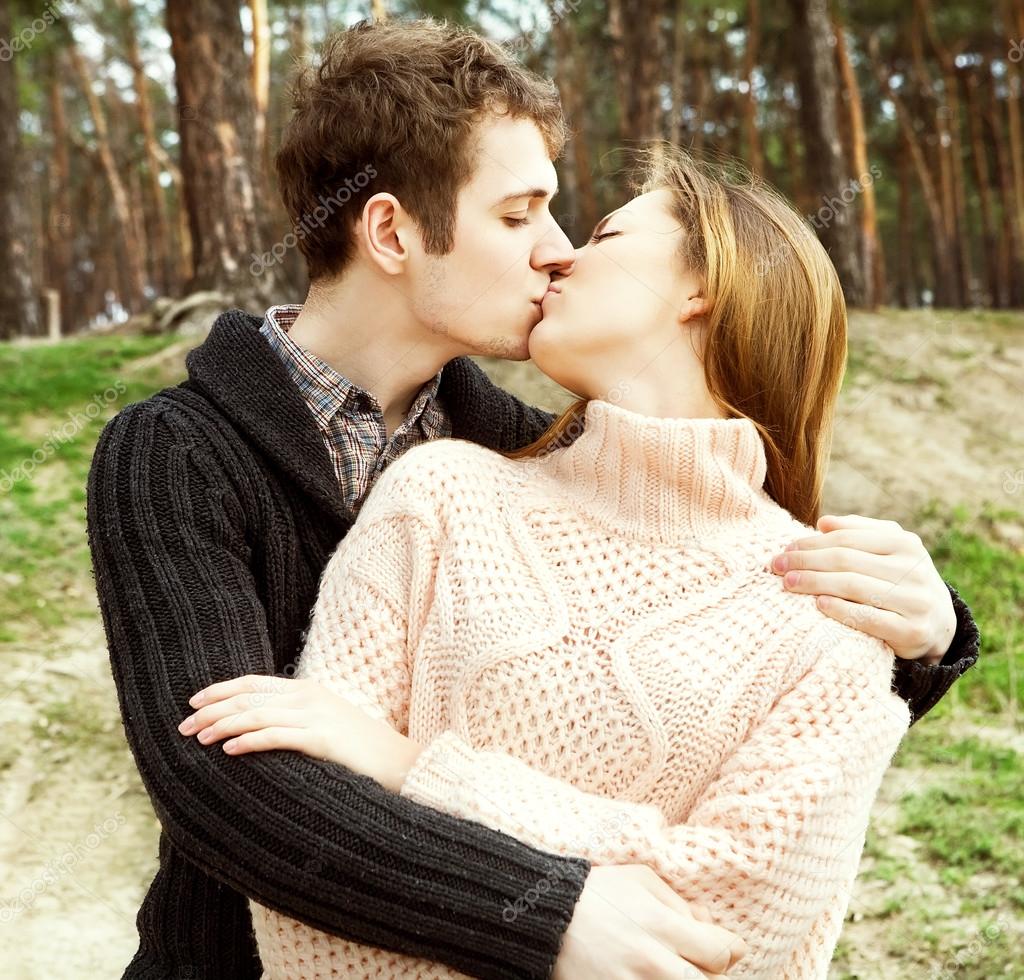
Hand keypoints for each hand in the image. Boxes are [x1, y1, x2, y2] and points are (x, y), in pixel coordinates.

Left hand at [178, 675, 421, 788]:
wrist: (402, 763)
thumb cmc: (362, 751)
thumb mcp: (326, 726)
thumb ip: (297, 720)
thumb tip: (258, 728)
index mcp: (308, 689)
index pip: (253, 683)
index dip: (220, 690)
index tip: (193, 701)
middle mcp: (309, 696)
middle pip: (249, 697)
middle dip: (211, 709)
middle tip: (182, 725)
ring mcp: (317, 715)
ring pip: (257, 714)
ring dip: (222, 725)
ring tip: (197, 738)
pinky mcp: (323, 738)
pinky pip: (278, 736)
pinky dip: (250, 740)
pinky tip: (229, 749)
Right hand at [553, 865, 745, 978]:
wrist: (546, 918)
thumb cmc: (597, 892)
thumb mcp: (640, 879)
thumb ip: (680, 902)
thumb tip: (709, 925)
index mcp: (660, 924)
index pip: (720, 953)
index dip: (726, 951)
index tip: (718, 946)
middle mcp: (651, 960)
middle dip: (710, 974)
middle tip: (696, 962)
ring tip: (672, 967)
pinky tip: (651, 975)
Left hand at [770, 513, 956, 663]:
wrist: (940, 625)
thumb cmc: (900, 580)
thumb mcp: (888, 551)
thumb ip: (858, 533)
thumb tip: (822, 522)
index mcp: (905, 543)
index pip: (848, 539)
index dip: (812, 543)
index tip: (785, 549)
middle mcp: (914, 569)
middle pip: (847, 561)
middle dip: (806, 562)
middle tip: (776, 565)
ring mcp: (915, 601)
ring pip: (854, 587)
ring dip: (815, 584)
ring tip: (787, 583)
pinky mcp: (913, 631)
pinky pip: (870, 618)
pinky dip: (841, 610)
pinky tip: (818, 604)